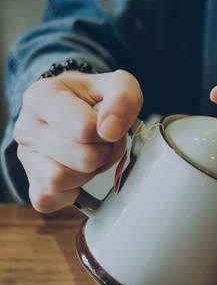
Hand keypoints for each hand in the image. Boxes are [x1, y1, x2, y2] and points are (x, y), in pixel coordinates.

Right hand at [14, 70, 142, 212]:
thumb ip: (122, 98)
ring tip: (92, 155)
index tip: (109, 125)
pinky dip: (71, 191)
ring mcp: (26, 157)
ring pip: (60, 180)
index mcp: (42, 97)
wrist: (75, 108)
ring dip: (88, 173)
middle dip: (104, 152)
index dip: (108, 132)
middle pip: (81, 158)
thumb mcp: (117, 85)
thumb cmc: (94, 98)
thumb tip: (110, 130)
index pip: (83, 128)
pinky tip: (78, 173)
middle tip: (104, 142)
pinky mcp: (31, 183)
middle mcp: (26, 127)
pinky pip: (49, 199)